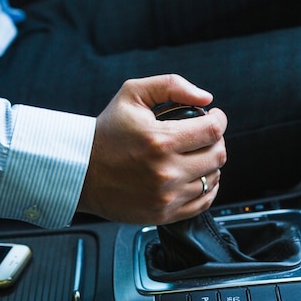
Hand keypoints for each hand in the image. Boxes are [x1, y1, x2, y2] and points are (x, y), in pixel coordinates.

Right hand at [77, 74, 227, 224]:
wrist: (81, 172)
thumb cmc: (106, 132)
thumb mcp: (132, 94)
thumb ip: (171, 86)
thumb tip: (205, 99)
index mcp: (160, 140)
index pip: (213, 130)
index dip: (219, 119)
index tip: (214, 117)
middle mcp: (165, 171)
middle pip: (218, 155)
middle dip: (216, 141)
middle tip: (203, 136)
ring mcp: (166, 196)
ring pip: (214, 178)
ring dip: (210, 164)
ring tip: (195, 155)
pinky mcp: (164, 214)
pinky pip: (204, 202)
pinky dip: (207, 188)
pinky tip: (195, 176)